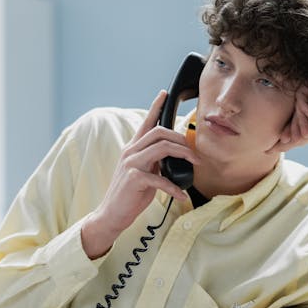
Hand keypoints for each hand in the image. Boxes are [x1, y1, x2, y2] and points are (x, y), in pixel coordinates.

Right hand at [81, 91, 201, 258]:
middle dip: (180, 138)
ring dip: (183, 155)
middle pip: (159, 132)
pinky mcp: (135, 179)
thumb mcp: (144, 172)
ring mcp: (131, 164)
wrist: (112, 214)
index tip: (164, 93)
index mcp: (133, 148)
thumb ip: (154, 160)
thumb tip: (174, 154)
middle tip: (194, 152)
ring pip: (162, 147)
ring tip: (195, 165)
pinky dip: (175, 188)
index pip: (145, 122)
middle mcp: (130, 152)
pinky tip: (182, 196)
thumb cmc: (130, 194)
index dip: (155, 106)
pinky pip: (161, 179)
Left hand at [273, 75, 307, 164]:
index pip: (290, 110)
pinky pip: (301, 92)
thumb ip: (285, 142)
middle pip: (292, 105)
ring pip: (296, 101)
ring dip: (300, 118)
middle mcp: (307, 89)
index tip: (287, 140)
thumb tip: (266, 152)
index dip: (289, 126)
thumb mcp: (301, 137)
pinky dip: (304, 106)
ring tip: (307, 131)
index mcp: (303, 98)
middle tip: (297, 138)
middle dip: (294, 124)